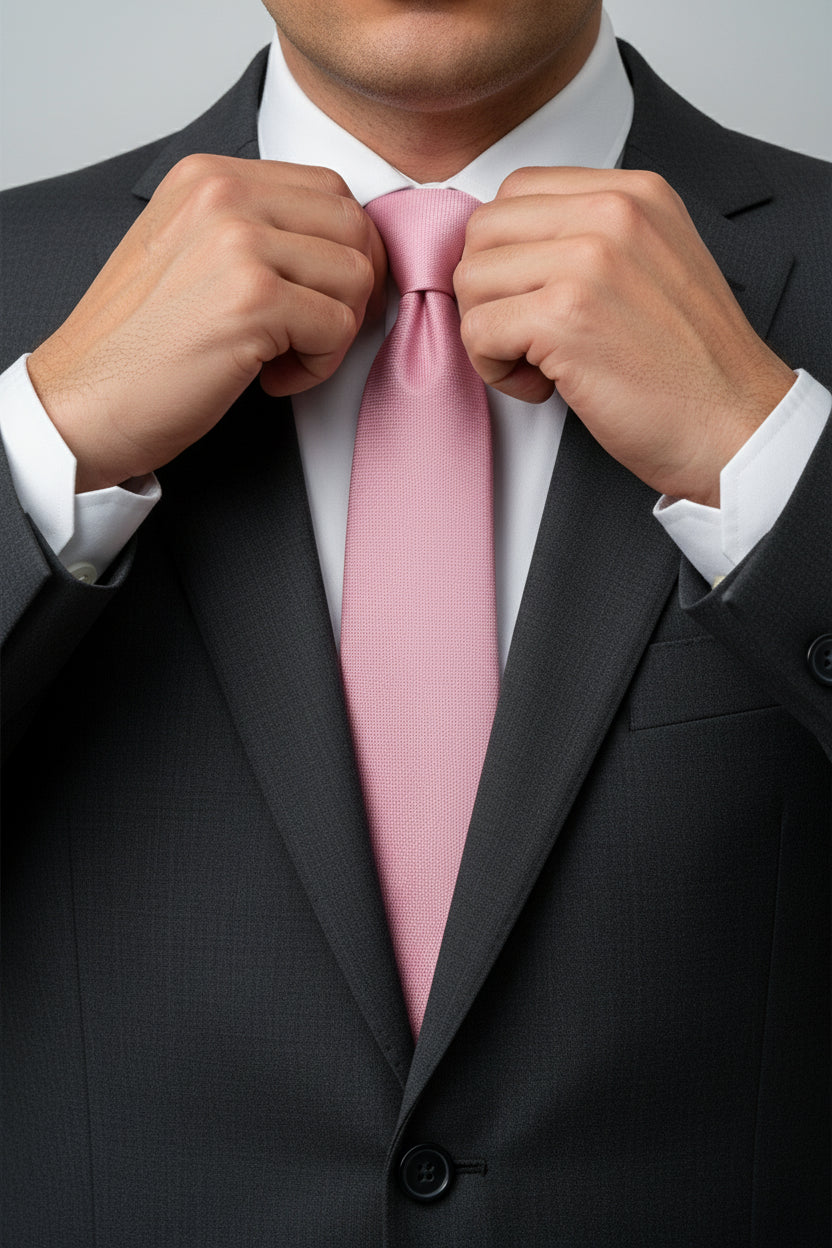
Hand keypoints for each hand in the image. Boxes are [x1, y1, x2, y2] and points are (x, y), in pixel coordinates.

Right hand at [27, 157, 386, 491]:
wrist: (82, 403)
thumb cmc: (136, 347)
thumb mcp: (189, 253)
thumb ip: (255, 232)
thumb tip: (338, 247)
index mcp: (209, 176)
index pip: (329, 191)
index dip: (345, 253)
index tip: (325, 297)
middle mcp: (223, 194)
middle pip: (353, 227)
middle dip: (352, 291)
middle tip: (316, 333)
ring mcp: (239, 243)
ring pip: (356, 277)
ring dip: (335, 332)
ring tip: (284, 357)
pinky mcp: (253, 301)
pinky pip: (338, 327)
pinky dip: (319, 367)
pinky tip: (270, 378)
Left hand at [454, 167, 794, 505]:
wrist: (735, 426)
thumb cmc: (692, 368)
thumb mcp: (655, 265)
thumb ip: (592, 239)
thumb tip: (510, 248)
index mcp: (634, 193)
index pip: (517, 191)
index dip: (506, 254)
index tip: (534, 299)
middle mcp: (612, 212)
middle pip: (484, 230)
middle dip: (488, 292)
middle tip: (525, 337)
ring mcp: (587, 260)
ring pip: (471, 279)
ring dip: (487, 333)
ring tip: (537, 364)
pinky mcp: (564, 316)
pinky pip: (477, 329)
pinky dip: (493, 369)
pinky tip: (542, 386)